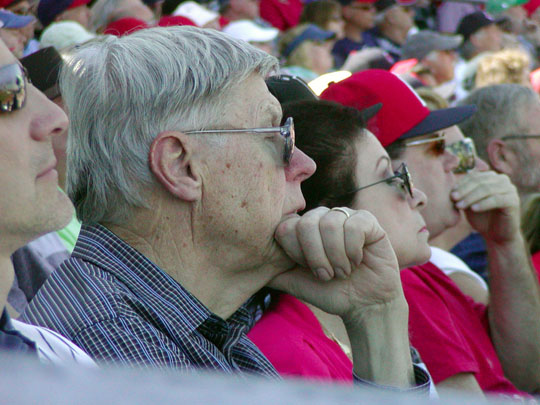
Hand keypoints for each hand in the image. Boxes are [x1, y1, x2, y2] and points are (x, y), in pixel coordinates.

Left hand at [272, 207, 403, 318]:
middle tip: (327, 275)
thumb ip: (272, 270)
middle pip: (306, 224)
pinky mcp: (367, 220)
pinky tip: (358, 260)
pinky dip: (353, 249)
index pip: (286, 226)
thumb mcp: (294, 282)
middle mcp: (320, 218)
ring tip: (343, 271)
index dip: (296, 252)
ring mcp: (344, 216)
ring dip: (336, 257)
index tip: (308, 270)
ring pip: (330, 224)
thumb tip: (246, 265)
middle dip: (316, 257)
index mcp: (301, 229)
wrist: (364, 305)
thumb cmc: (329, 292)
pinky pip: (354, 225)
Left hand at [451, 170, 519, 243]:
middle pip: (480, 181)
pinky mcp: (514, 201)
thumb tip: (448, 183)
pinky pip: (497, 199)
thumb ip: (462, 192)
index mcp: (491, 177)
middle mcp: (502, 180)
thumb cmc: (480, 217)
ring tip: (460, 206)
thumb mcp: (468, 202)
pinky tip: (473, 209)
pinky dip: (483, 203)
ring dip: (471, 197)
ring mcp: (510, 189)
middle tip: (453, 199)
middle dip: (464, 190)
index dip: (461, 184)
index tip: (450, 194)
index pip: (474, 176)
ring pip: (487, 189)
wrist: (495, 234)